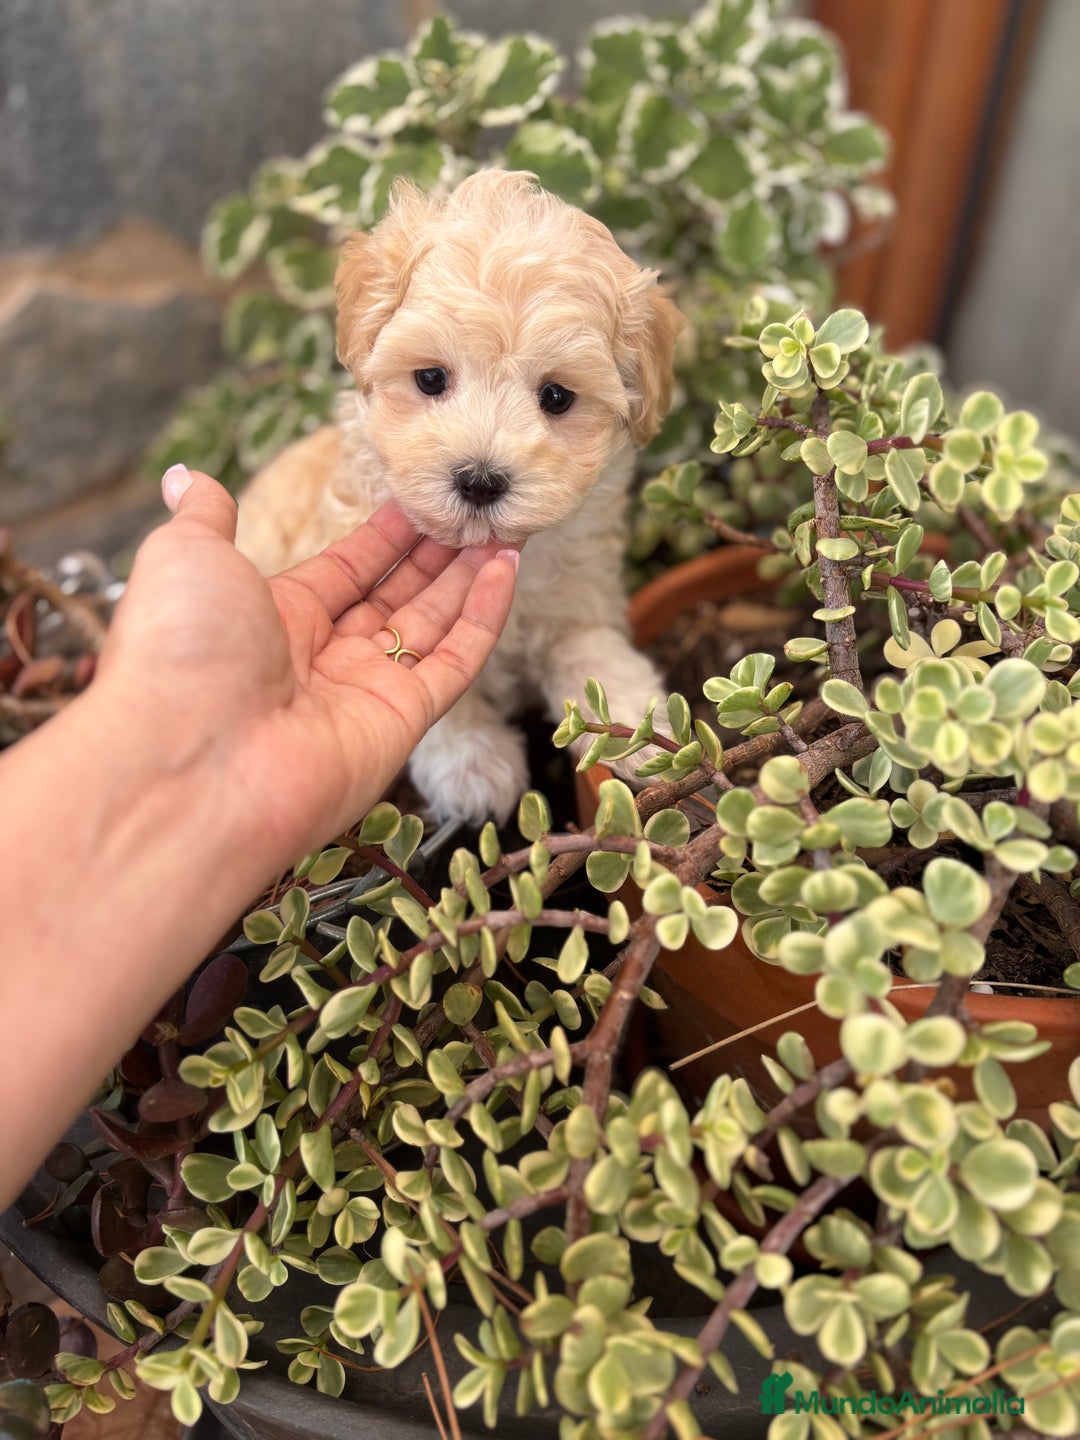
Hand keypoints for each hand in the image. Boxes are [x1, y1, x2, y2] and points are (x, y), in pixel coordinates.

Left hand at [97, 465, 518, 864]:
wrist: (193, 760)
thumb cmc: (180, 651)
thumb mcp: (183, 558)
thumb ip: (204, 516)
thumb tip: (187, 479)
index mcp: (273, 618)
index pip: (345, 570)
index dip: (385, 536)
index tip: (422, 500)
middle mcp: (321, 658)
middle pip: (395, 597)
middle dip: (437, 555)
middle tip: (476, 513)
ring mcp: (365, 692)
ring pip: (432, 625)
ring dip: (469, 578)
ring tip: (505, 529)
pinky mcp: (403, 721)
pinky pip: (454, 662)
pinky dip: (484, 616)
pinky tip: (506, 569)